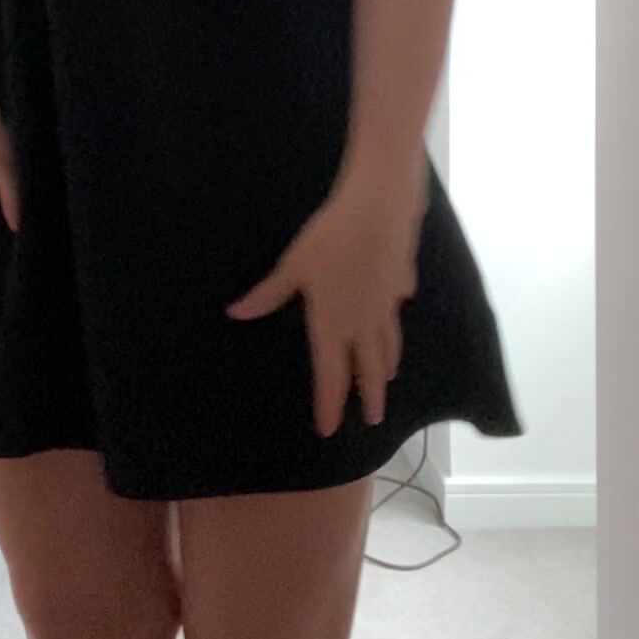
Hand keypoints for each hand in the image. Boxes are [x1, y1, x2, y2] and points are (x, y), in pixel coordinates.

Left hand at [225, 166, 429, 436]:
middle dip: (369, 396)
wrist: (379, 210)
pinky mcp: (402, 281)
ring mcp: (387, 304)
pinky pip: (398, 307)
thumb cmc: (329, 239)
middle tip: (373, 419)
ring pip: (388, 344)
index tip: (328, 429)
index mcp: (333, 325)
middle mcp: (363, 323)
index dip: (329, 403)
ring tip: (387, 380)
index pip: (330, 375)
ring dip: (386, 366)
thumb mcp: (292, 267)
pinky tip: (399, 308)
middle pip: (368, 369)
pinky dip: (396, 318)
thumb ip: (268, 294)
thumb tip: (237, 313)